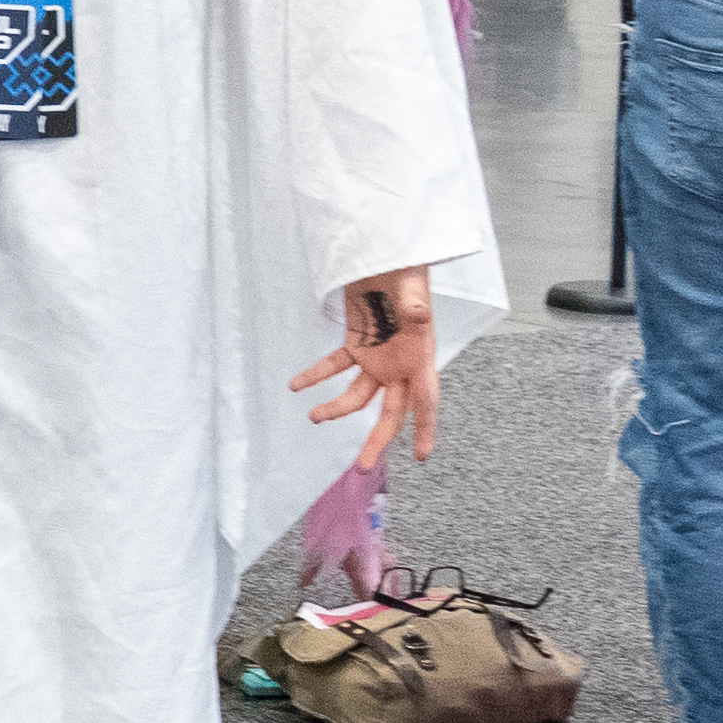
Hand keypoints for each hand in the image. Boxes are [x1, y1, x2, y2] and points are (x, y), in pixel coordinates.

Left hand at [289, 267, 443, 475]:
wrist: (385, 255)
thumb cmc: (405, 270)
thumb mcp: (411, 286)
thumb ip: (415, 304)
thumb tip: (419, 315)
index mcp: (420, 356)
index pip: (426, 399)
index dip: (425, 428)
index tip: (420, 456)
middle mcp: (400, 363)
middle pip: (391, 411)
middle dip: (377, 440)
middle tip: (362, 468)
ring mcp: (378, 356)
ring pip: (359, 394)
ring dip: (337, 409)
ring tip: (313, 417)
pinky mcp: (357, 343)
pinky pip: (336, 366)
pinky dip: (316, 375)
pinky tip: (296, 385)